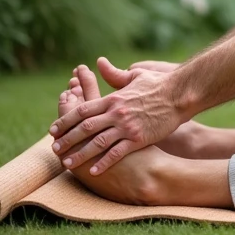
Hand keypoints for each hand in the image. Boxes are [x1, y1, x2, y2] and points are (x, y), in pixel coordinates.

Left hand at [49, 57, 188, 175]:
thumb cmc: (160, 84)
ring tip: (67, 163)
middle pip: (85, 128)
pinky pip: (117, 153)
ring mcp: (127, 127)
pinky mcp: (139, 138)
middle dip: (67, 139)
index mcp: (114, 98)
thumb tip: (99, 62)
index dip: (66, 121)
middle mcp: (117, 113)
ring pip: (97, 142)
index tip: (54, 130)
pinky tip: (94, 171)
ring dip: (80, 154)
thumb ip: (115, 73)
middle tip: (55, 149)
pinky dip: (104, 162)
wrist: (181, 94)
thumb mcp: (136, 74)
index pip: (82, 110)